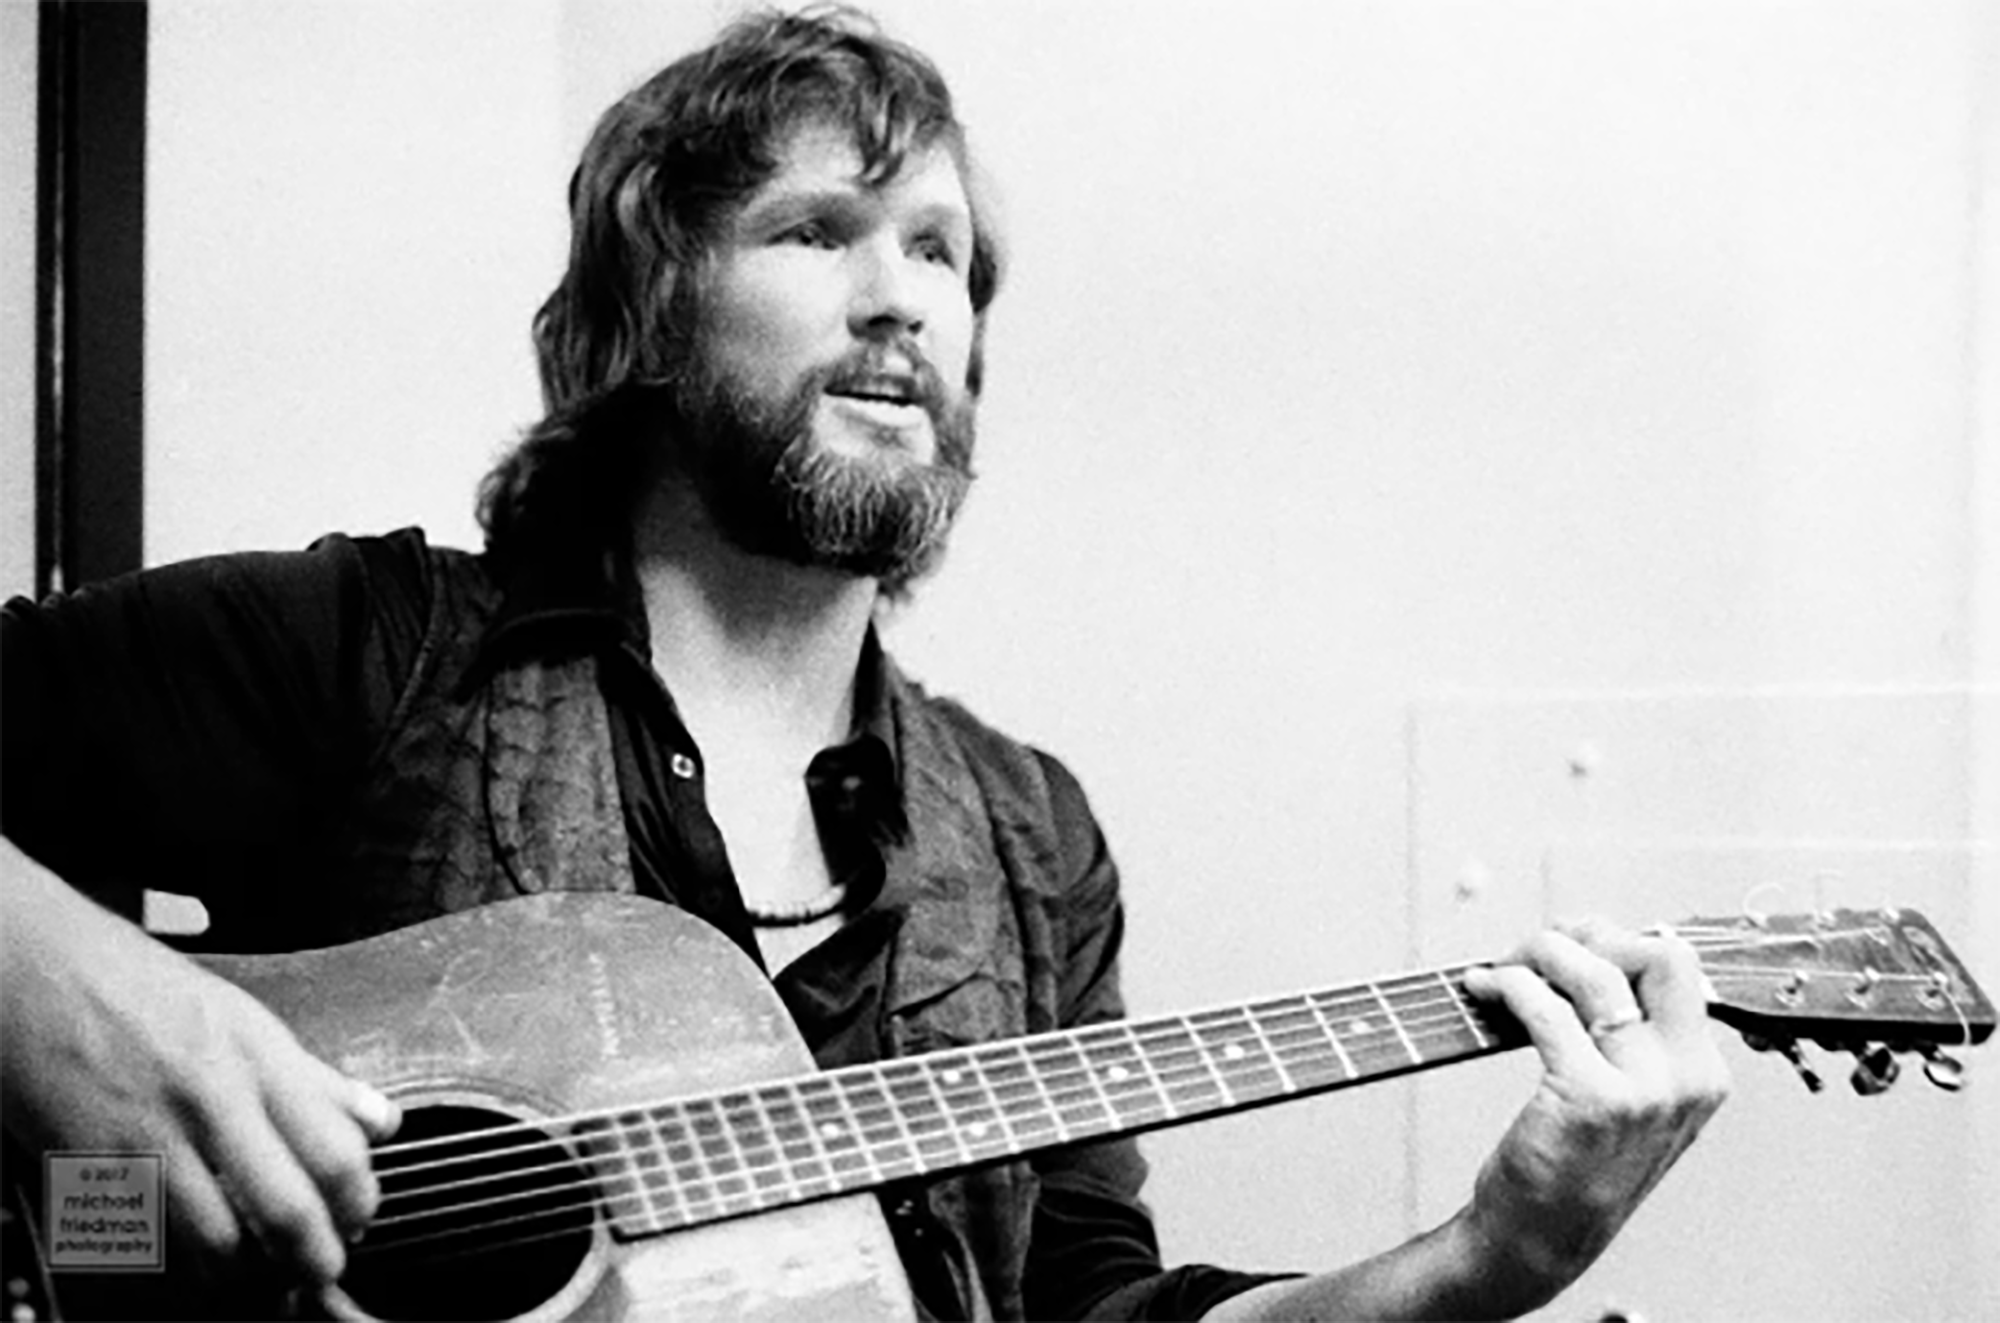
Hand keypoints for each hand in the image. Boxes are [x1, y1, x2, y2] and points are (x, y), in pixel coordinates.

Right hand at [0, 866, 398, 1302]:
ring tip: (260, 1273)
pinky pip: (148, 1240)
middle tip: (320, 1271)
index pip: (335, 1151)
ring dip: (247, 1274)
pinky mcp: (88, 1170)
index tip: (357, 1221)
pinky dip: (178, 1261)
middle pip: (286, 1211)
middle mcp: (207, 1099)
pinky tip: (192, 1254)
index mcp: (255, 1056)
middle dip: (313, 1260)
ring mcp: (145, 1139)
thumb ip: (314, 1077)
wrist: (31, 969)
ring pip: (217, 1244)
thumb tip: (379, 1119)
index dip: (358, 1204)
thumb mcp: (242, 1014)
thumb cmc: (132, 984)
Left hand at [1454, 919, 1728, 1312]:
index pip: (1681, 967)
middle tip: (1541, 949)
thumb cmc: (1574, 1160)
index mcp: (1701, 1072)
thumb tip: (1590, 945)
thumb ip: (1630, 1032)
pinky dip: (1507, 984)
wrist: (1541, 1237)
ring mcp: (1643, 1091)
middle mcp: (1685, 1079)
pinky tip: (1482, 989)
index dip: (1617, 939)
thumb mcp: (1631, 1097)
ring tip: (1503, 966)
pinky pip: (1546, 1008)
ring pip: (1598, 972)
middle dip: (1594, 935)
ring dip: (1540, 952)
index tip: (1570, 942)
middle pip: (1660, 955)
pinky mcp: (1590, 1099)